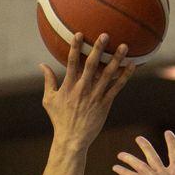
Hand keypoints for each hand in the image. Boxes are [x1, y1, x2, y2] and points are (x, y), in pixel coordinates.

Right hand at [41, 34, 133, 148]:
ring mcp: (95, 97)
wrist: (72, 140)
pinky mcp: (105, 104)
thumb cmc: (59, 120)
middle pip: (92, 66)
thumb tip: (42, 65)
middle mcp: (83, 89)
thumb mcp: (49, 100)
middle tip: (105, 35)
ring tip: (124, 46)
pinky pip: (116, 88)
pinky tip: (132, 65)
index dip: (76, 48)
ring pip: (107, 75)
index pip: (72, 63)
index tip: (79, 34)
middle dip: (98, 49)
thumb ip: (48, 80)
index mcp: (69, 86)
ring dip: (116, 60)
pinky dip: (124, 76)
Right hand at [113, 132, 174, 174]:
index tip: (168, 133)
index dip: (171, 142)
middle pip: (153, 157)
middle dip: (146, 147)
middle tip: (138, 139)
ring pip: (141, 166)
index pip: (173, 153)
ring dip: (131, 159)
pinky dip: (126, 173)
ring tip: (120, 153)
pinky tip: (116, 168)